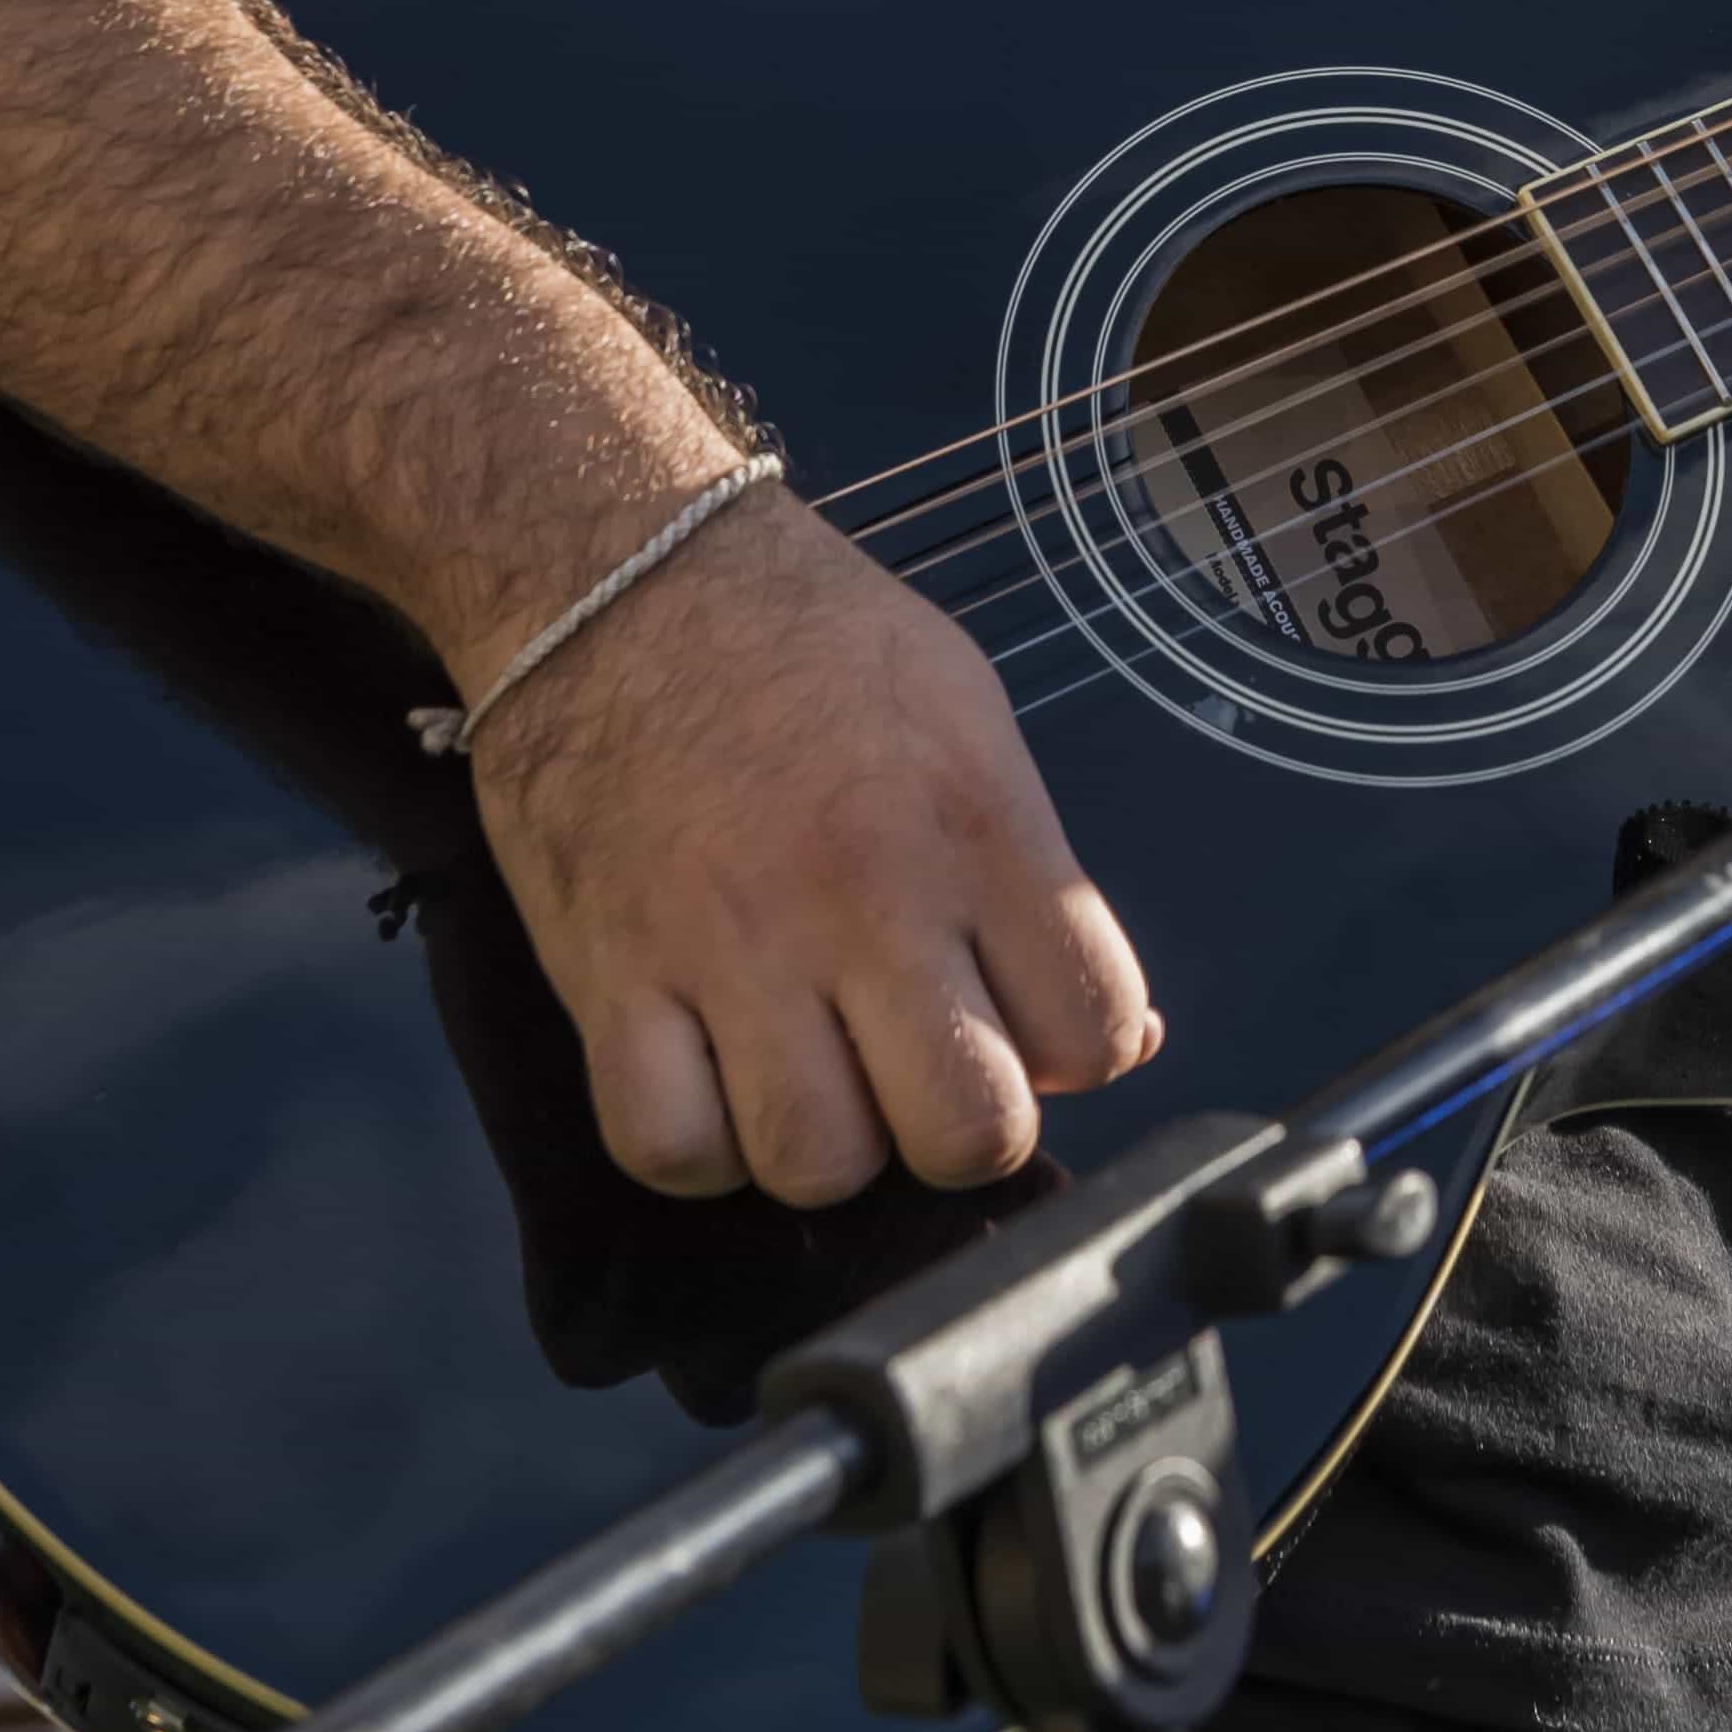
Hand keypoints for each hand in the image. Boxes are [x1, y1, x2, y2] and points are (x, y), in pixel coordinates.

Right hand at [469, 488, 1160, 1207]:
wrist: (614, 567)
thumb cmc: (804, 640)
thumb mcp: (967, 716)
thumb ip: (1040, 882)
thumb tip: (1121, 1040)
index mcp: (976, 822)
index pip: (1094, 1030)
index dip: (1072, 1054)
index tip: (1022, 1024)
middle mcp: (866, 892)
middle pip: (970, 1131)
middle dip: (957, 1130)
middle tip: (913, 1071)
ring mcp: (732, 942)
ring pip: (819, 1164)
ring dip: (821, 1143)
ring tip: (805, 1070)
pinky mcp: (611, 973)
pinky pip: (669, 1147)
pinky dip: (695, 1143)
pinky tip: (708, 1080)